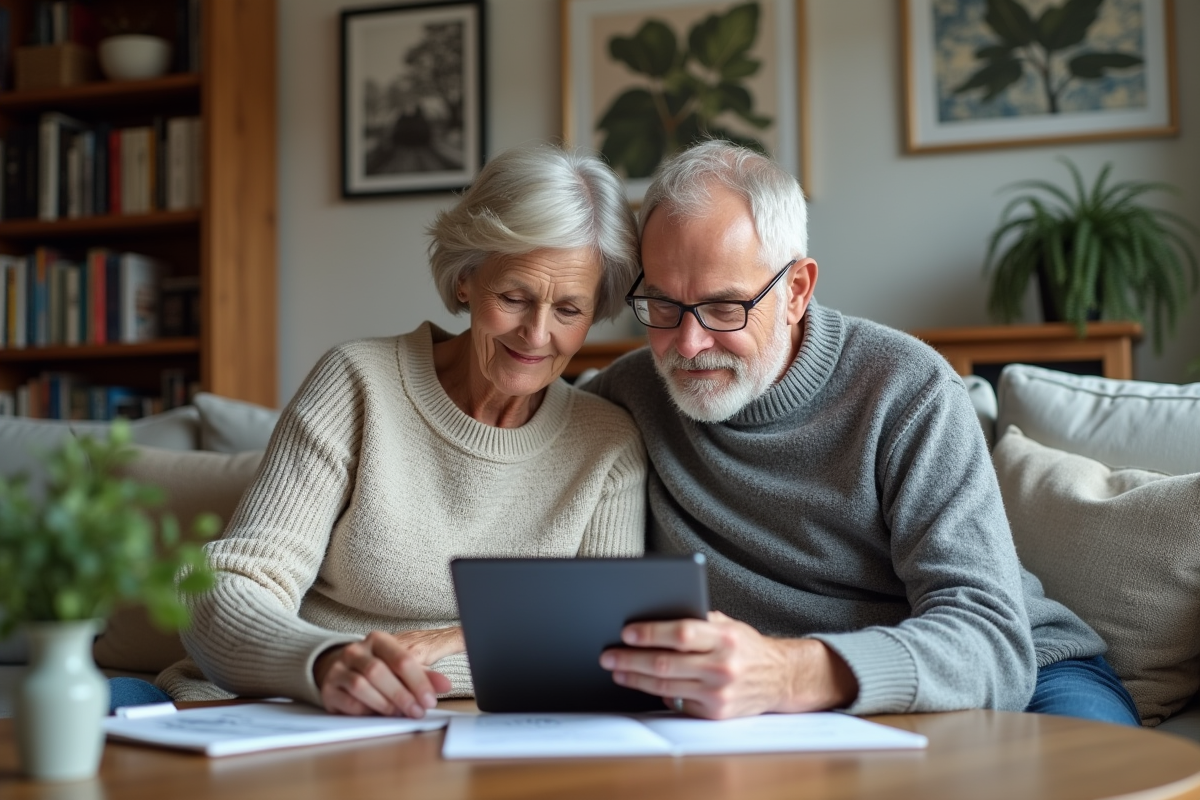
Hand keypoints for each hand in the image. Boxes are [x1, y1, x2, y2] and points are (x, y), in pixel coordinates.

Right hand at [313, 627, 463, 717]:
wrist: (342, 668)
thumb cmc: (378, 667)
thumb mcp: (401, 665)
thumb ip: (424, 675)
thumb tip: (445, 685)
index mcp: (377, 640)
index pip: (401, 659)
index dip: (418, 681)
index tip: (430, 700)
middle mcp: (355, 651)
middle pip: (379, 672)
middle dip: (401, 695)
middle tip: (417, 711)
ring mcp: (338, 669)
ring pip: (360, 686)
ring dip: (384, 704)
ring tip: (399, 714)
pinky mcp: (328, 689)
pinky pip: (347, 702)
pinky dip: (365, 711)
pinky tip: (377, 715)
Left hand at [598, 611, 857, 718]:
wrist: (781, 678)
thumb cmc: (746, 646)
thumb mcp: (728, 625)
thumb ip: (698, 621)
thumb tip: (655, 616)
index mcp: (726, 638)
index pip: (682, 634)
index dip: (651, 633)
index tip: (626, 632)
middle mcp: (723, 666)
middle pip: (666, 663)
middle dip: (631, 659)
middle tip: (608, 655)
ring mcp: (719, 693)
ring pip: (666, 686)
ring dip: (635, 678)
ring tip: (616, 670)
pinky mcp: (716, 713)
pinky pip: (678, 702)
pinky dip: (656, 693)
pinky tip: (639, 684)